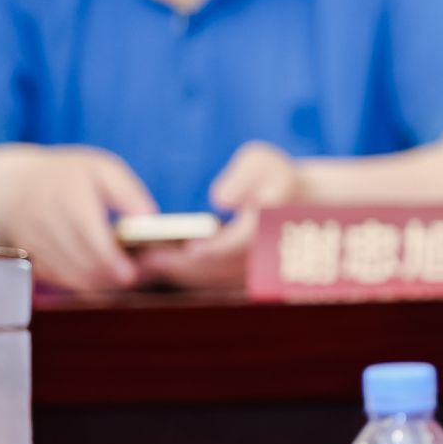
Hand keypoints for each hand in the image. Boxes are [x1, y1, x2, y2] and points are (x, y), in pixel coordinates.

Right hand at [0, 143, 154, 290]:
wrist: (8, 185)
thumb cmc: (64, 176)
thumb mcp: (101, 170)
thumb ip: (129, 194)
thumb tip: (149, 219)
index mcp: (70, 198)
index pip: (93, 240)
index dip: (113, 262)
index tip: (131, 273)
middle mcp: (47, 222)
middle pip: (84, 264)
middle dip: (111, 276)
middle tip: (132, 276)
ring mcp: (34, 243)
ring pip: (71, 276)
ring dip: (97, 282)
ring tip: (117, 276)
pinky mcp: (27, 258)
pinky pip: (57, 279)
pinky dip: (78, 283)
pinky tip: (95, 277)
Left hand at [135, 141, 301, 289]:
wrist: (296, 203)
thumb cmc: (273, 176)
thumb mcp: (261, 162)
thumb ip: (243, 177)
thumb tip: (220, 200)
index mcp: (270, 224)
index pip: (242, 241)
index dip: (217, 247)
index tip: (191, 248)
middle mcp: (262, 252)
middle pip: (221, 266)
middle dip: (186, 265)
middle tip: (149, 259)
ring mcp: (251, 270)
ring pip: (215, 278)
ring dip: (182, 273)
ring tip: (147, 263)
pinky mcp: (241, 277)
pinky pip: (213, 281)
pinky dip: (188, 275)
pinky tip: (161, 267)